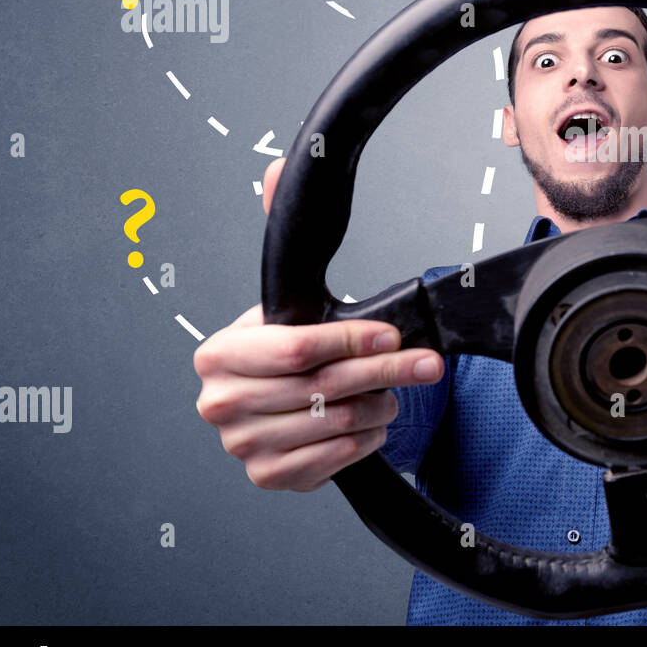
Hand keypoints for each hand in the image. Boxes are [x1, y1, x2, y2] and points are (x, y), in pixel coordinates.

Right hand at [193, 157, 445, 490]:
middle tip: (428, 363)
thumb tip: (277, 168)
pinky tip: (374, 419)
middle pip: (323, 388)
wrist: (279, 402)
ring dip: (381, 405)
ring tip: (397, 388)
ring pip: (337, 423)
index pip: (295, 349)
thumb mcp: (286, 293)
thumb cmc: (288, 344)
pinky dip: (368, 438)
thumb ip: (279, 230)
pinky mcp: (269, 478)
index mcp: (219, 354)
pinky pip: (337, 458)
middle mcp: (220, 403)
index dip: (353, 340)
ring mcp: (242, 446)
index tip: (393, 331)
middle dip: (385, 371)